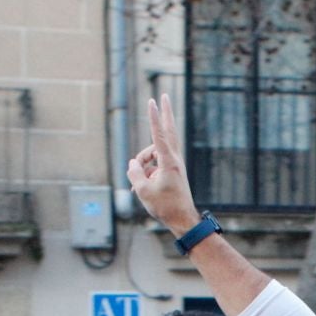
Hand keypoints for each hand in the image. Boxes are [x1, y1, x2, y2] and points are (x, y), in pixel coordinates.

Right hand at [127, 94, 200, 234]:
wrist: (183, 220)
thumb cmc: (164, 206)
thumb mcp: (143, 190)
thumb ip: (134, 172)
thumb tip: (132, 164)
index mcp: (169, 162)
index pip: (159, 134)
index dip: (153, 117)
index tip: (152, 101)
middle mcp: (174, 159)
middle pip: (168, 130)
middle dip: (165, 113)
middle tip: (164, 95)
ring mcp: (175, 164)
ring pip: (154, 152)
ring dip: (142, 162)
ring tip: (137, 183)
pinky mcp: (173, 170)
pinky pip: (154, 164)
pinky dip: (145, 171)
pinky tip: (138, 188)